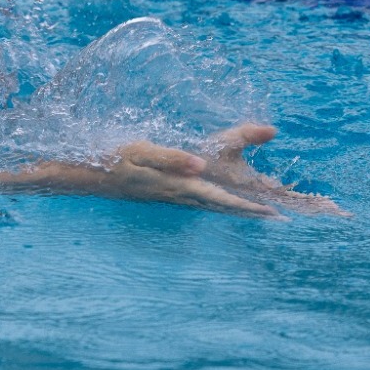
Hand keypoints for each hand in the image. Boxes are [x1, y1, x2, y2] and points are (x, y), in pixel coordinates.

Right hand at [81, 125, 347, 217]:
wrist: (90, 175)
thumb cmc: (115, 159)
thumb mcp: (141, 151)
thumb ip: (171, 158)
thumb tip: (201, 165)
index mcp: (179, 185)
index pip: (221, 198)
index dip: (247, 205)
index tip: (273, 212)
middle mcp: (180, 195)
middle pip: (222, 207)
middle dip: (249, 212)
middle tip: (279, 217)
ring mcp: (173, 197)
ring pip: (213, 207)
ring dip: (237, 210)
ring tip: (260, 212)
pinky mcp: (167, 194)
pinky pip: (202, 203)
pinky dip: (220, 205)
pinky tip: (223, 203)